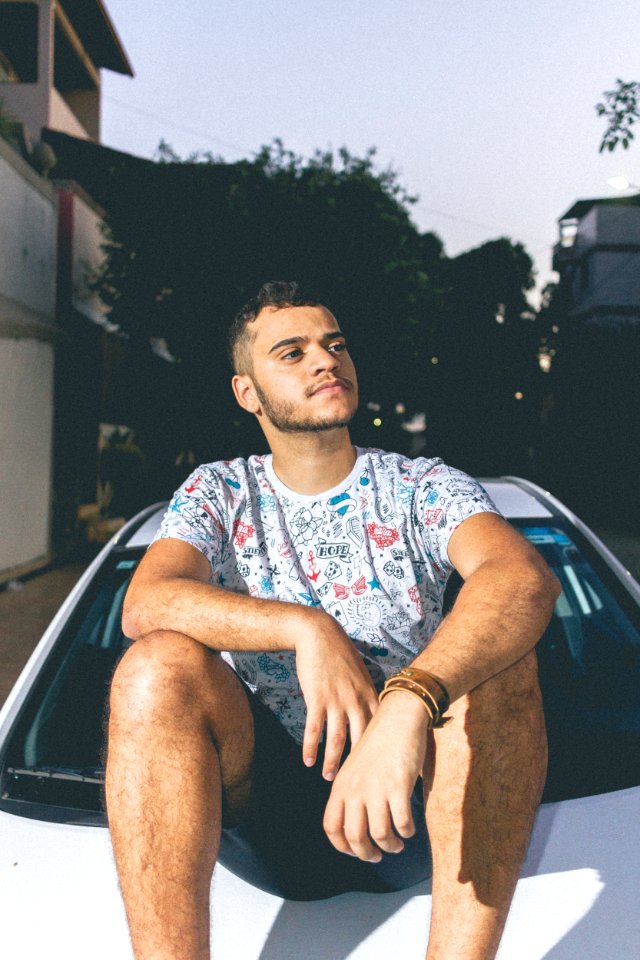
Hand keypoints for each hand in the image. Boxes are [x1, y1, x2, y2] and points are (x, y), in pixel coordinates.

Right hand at [294, 611, 378, 780]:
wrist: (319, 634)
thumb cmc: (340, 656)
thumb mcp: (361, 675)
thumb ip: (368, 697)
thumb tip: (375, 718)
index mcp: (370, 696)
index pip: (381, 731)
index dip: (385, 753)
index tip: (388, 771)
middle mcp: (357, 700)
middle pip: (362, 741)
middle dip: (360, 765)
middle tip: (358, 786)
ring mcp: (337, 699)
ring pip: (338, 739)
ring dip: (332, 761)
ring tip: (329, 778)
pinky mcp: (318, 698)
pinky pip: (315, 729)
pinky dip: (311, 747)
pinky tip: (307, 760)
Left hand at [323, 690, 429, 860]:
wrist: (397, 718)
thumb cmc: (379, 744)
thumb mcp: (355, 768)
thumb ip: (352, 793)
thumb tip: (357, 826)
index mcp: (340, 784)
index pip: (331, 827)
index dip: (342, 846)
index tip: (356, 850)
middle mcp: (354, 789)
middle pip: (354, 838)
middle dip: (367, 853)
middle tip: (378, 855)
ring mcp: (376, 788)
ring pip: (380, 836)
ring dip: (390, 846)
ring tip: (397, 844)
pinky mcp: (398, 786)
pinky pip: (402, 824)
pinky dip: (407, 832)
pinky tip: (409, 829)